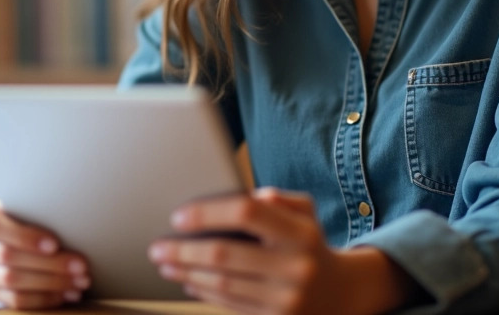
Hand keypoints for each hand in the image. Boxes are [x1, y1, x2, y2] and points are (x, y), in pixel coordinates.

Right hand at [0, 199, 90, 308]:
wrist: (8, 235)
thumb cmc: (27, 216)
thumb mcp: (29, 207)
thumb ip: (41, 212)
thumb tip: (75, 220)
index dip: (25, 237)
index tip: (55, 244)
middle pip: (9, 257)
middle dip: (49, 264)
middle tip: (81, 266)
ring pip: (13, 282)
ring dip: (51, 283)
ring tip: (79, 282)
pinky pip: (16, 301)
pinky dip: (44, 298)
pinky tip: (66, 294)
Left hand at [148, 188, 415, 314]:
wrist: (341, 294)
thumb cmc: (310, 243)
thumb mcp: (306, 212)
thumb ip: (278, 199)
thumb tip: (250, 194)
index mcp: (300, 232)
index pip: (247, 212)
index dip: (208, 212)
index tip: (178, 216)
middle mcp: (296, 266)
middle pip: (225, 254)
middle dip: (184, 250)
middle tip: (156, 247)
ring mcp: (286, 299)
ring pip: (223, 284)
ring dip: (187, 274)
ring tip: (165, 264)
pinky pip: (230, 305)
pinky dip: (203, 292)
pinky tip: (187, 282)